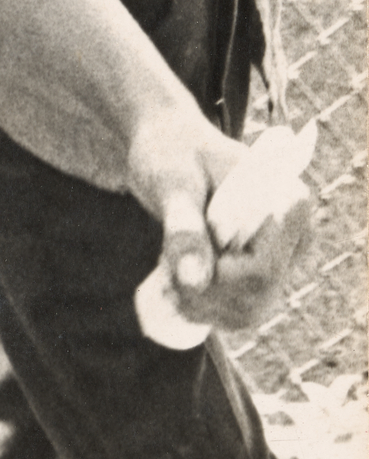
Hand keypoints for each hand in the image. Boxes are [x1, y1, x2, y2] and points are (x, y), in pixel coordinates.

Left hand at [127, 106, 313, 333]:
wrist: (167, 147)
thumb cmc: (170, 152)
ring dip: (199, 303)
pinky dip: (202, 307)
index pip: (263, 269)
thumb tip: (193, 281)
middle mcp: (294, 236)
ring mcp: (279, 258)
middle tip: (164, 264)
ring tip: (166, 271)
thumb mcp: (172, 184)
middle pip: (256, 295)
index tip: (176, 257)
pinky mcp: (259, 273)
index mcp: (288, 204)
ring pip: (247, 312)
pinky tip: (175, 285)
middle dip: (202, 292)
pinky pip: (237, 312)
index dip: (216, 275)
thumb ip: (182, 229)